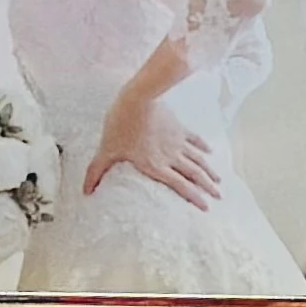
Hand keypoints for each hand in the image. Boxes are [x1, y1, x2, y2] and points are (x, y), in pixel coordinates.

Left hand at [84, 95, 221, 210]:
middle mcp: (171, 156)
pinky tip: (210, 152)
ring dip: (209, 171)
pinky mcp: (178, 127)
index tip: (206, 207)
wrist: (136, 98)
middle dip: (208, 187)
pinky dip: (203, 146)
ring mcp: (177, 141)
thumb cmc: (120, 125)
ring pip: (198, 159)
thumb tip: (85, 191)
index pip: (180, 186)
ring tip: (220, 181)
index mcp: (156, 166)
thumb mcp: (107, 150)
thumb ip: (97, 171)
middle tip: (219, 197)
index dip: (194, 197)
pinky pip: (194, 139)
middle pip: (194, 174)